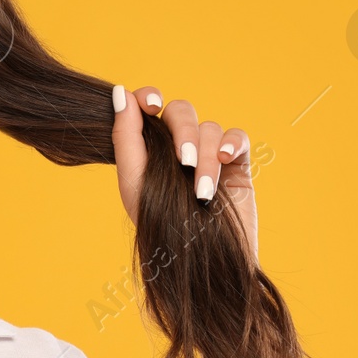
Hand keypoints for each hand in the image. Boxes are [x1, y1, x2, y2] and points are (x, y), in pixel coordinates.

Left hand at [110, 84, 258, 266]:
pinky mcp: (237, 166)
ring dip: (205, 157)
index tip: (150, 105)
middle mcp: (177, 149)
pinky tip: (225, 162)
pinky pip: (237, 137)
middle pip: (181, 112)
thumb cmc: (164, 230)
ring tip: (202, 192)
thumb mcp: (134, 183)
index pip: (148, 107)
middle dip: (182, 132)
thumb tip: (120, 93)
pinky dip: (231, 144)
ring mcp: (207, 156)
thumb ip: (126, 137)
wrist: (204, 265)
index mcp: (148, 151)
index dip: (148, 97)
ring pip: (209, 128)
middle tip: (182, 162)